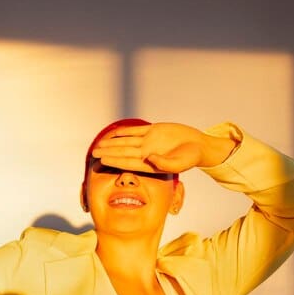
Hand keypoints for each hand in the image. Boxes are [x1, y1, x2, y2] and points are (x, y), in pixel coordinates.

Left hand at [90, 123, 233, 173]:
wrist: (199, 146)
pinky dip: (125, 131)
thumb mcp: (179, 164)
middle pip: (123, 152)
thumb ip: (164, 163)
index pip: (128, 162)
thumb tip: (149, 158)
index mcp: (150, 164)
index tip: (102, 160)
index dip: (114, 161)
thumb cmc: (190, 158)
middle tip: (93, 153)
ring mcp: (149, 141)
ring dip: (112, 142)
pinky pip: (136, 131)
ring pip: (126, 141)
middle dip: (108, 152)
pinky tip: (114, 133)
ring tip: (99, 144)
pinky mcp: (154, 130)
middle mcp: (146, 153)